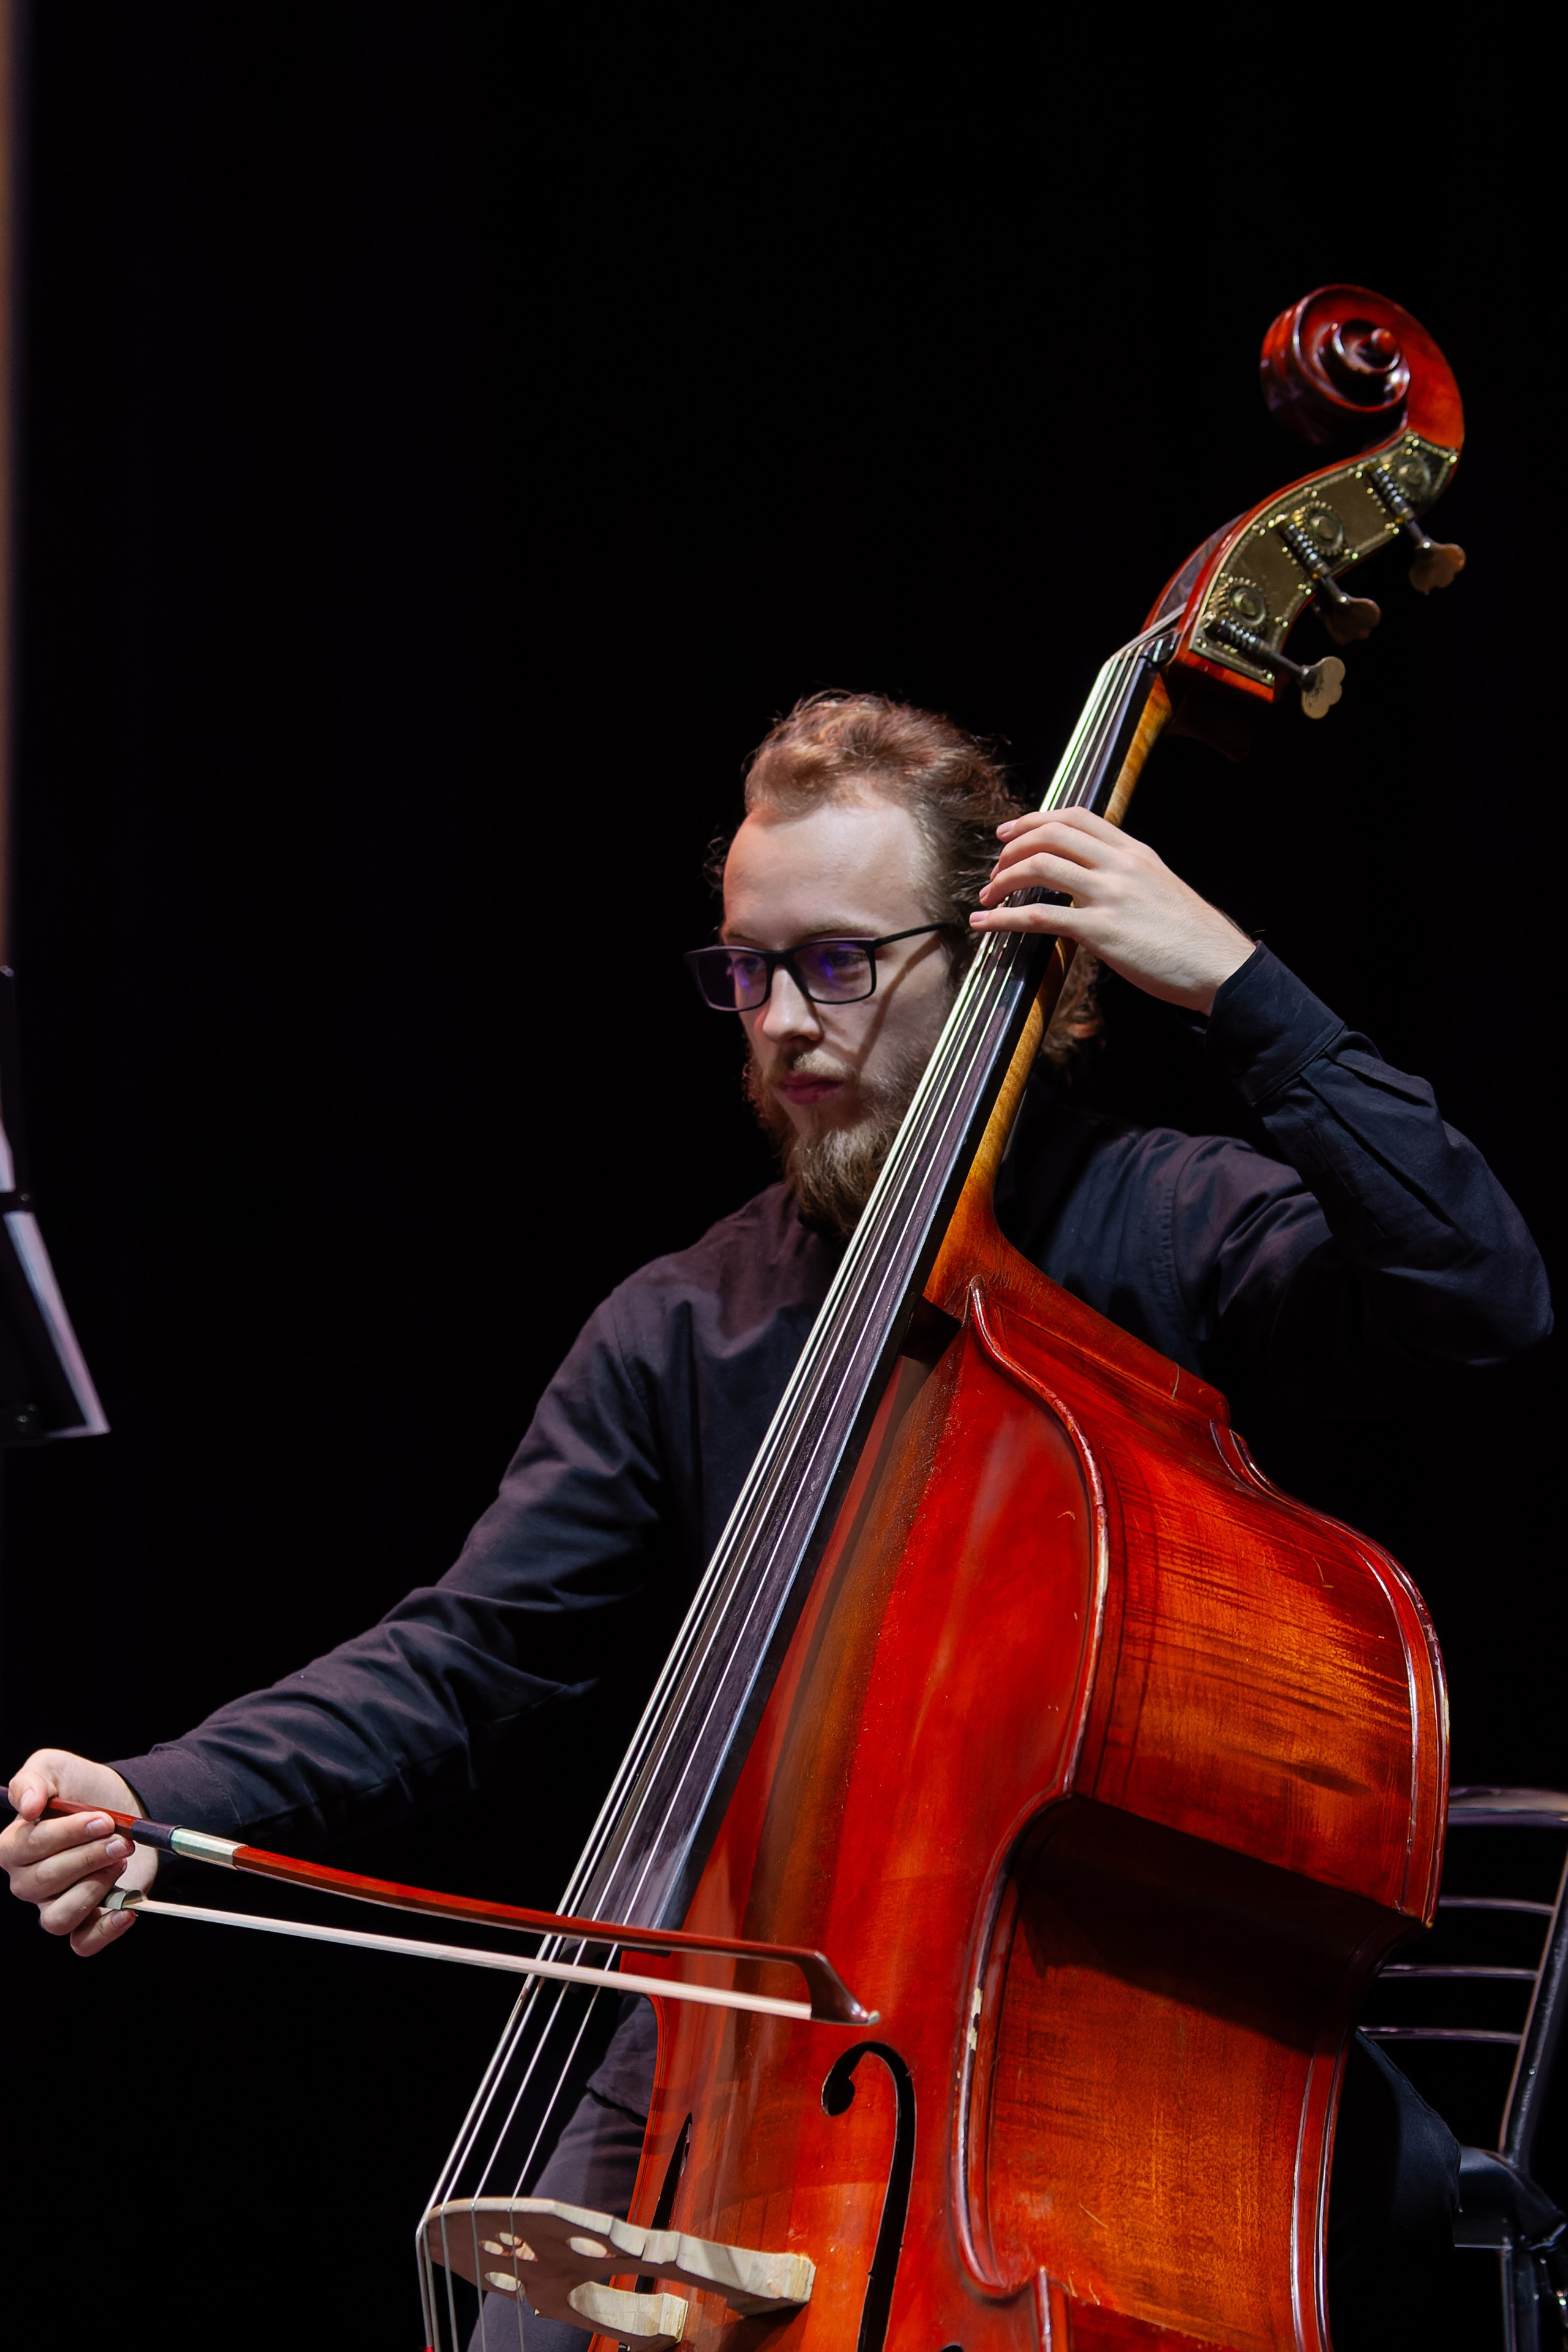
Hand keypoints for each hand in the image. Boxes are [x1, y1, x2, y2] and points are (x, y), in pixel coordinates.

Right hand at [2, 1749, 156, 1956]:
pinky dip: (105, 1930)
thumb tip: (26, 1807)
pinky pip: (82, 1943)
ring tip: (121, 1860)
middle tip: (119, 1838)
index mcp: (14, 1847)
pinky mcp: (86, 1920)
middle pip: (44, 1881)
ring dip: (94, 1888)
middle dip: (89, 1856)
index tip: (103, 1819)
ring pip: (58, 1916)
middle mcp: (27, 1881)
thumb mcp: (54, 1768)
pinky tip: (126, 1910)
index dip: (65, 1835)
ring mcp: (53, 1904)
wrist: (124, 1804)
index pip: (26, 1848)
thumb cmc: (82, 1788)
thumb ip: (32, 1781)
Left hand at [972, 807, 1253, 1013]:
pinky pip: (1038, 916)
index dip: (1034, 819)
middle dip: (1012, 847)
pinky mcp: (1100, 931)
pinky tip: (985, 925)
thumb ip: (1127, 876)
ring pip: (1039, 866)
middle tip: (993, 868)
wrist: (1220, 967)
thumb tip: (1093, 880)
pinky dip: (1002, 919)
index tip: (1010, 833)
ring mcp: (1109, 895)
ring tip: (986, 897)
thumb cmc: (1192, 938)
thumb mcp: (1161, 888)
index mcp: (1135, 852)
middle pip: (1050, 834)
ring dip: (1002, 880)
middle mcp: (1120, 865)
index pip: (1076, 817)